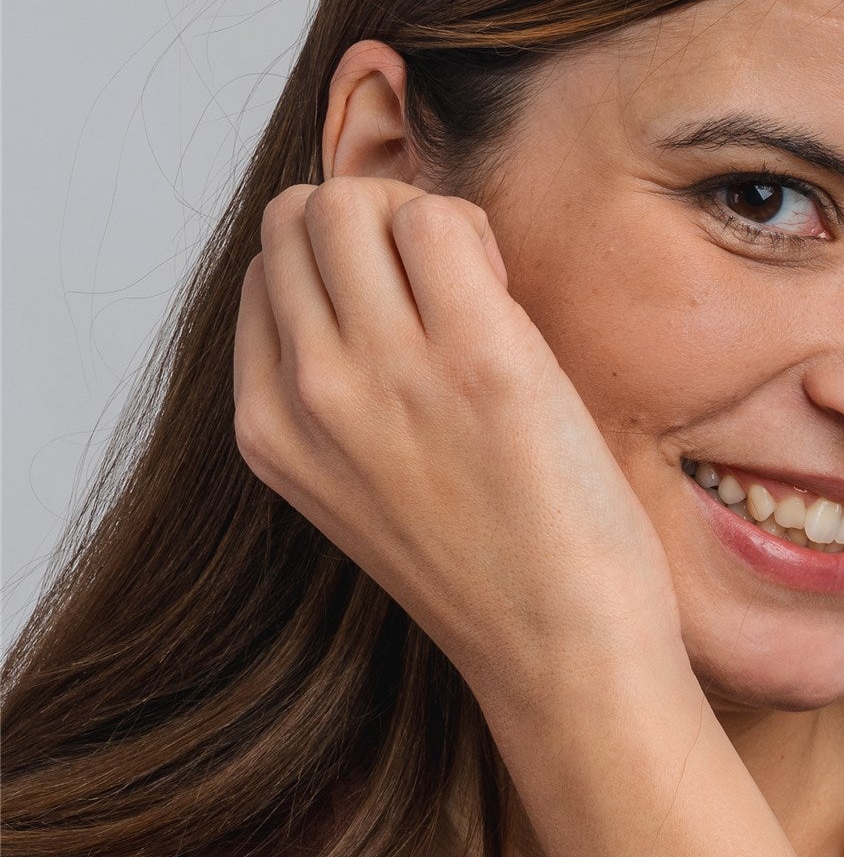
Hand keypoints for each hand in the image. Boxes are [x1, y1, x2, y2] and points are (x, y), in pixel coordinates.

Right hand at [233, 176, 684, 721]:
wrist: (560, 656)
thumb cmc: (494, 576)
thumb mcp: (370, 488)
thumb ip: (346, 392)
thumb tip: (378, 277)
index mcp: (273, 429)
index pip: (271, 271)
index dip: (344, 267)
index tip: (407, 317)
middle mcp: (310, 394)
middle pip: (300, 217)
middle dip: (375, 224)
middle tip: (446, 289)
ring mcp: (386, 374)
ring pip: (355, 201)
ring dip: (423, 220)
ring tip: (480, 293)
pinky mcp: (478, 360)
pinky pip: (441, 221)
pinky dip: (475, 233)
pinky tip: (510, 302)